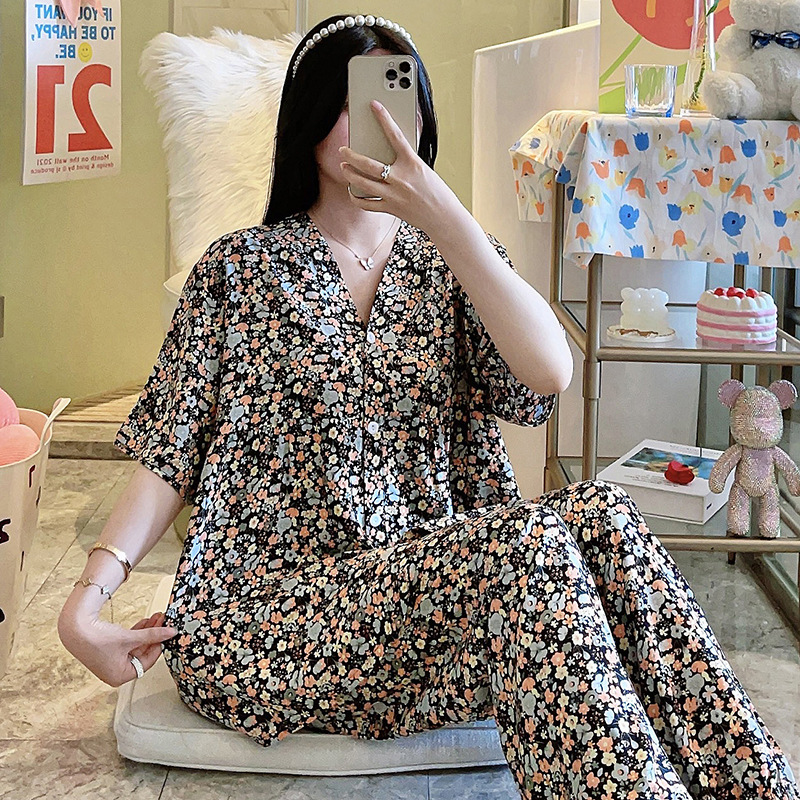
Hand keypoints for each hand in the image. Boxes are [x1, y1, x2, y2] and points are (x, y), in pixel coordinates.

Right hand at [58, 606, 177, 687]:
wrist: (74, 628)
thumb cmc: (98, 639)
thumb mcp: (131, 638)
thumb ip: (153, 635)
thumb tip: (171, 633)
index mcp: (120, 676)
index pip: (148, 662)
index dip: (159, 645)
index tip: (168, 633)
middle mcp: (115, 671)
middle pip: (142, 652)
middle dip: (154, 635)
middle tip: (163, 621)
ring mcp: (112, 661)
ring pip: (136, 645)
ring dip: (147, 631)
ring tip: (157, 617)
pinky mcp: (108, 650)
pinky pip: (128, 642)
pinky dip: (137, 632)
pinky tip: (146, 621)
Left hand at [339, 100, 458, 233]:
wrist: (444, 217)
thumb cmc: (438, 193)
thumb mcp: (425, 170)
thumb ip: (408, 161)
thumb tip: (391, 151)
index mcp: (413, 164)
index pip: (395, 136)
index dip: (384, 118)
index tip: (374, 105)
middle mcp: (401, 179)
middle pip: (368, 164)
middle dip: (351, 155)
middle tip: (343, 150)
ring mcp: (394, 195)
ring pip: (363, 183)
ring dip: (349, 174)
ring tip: (344, 168)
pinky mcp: (391, 209)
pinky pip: (367, 204)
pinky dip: (356, 198)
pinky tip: (352, 191)